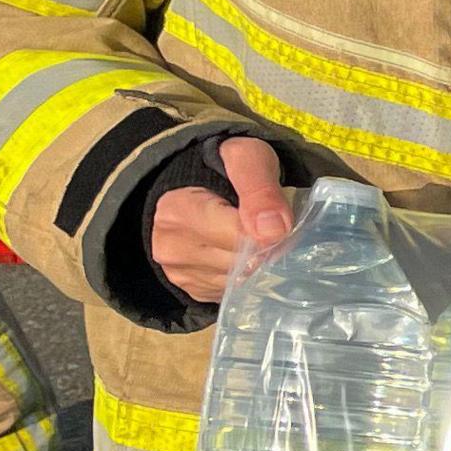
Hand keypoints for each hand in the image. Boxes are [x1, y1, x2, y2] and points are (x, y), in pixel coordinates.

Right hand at [147, 137, 293, 305]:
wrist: (196, 183)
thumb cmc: (223, 168)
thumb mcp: (245, 158)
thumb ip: (260, 189)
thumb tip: (274, 231)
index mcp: (178, 212)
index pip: (240, 237)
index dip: (269, 228)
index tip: (278, 215)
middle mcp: (172, 249)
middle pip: (241, 262)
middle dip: (264, 246)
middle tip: (271, 226)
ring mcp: (179, 274)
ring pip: (239, 281)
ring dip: (257, 262)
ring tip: (256, 237)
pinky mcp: (194, 290)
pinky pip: (233, 292)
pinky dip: (247, 276)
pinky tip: (246, 254)